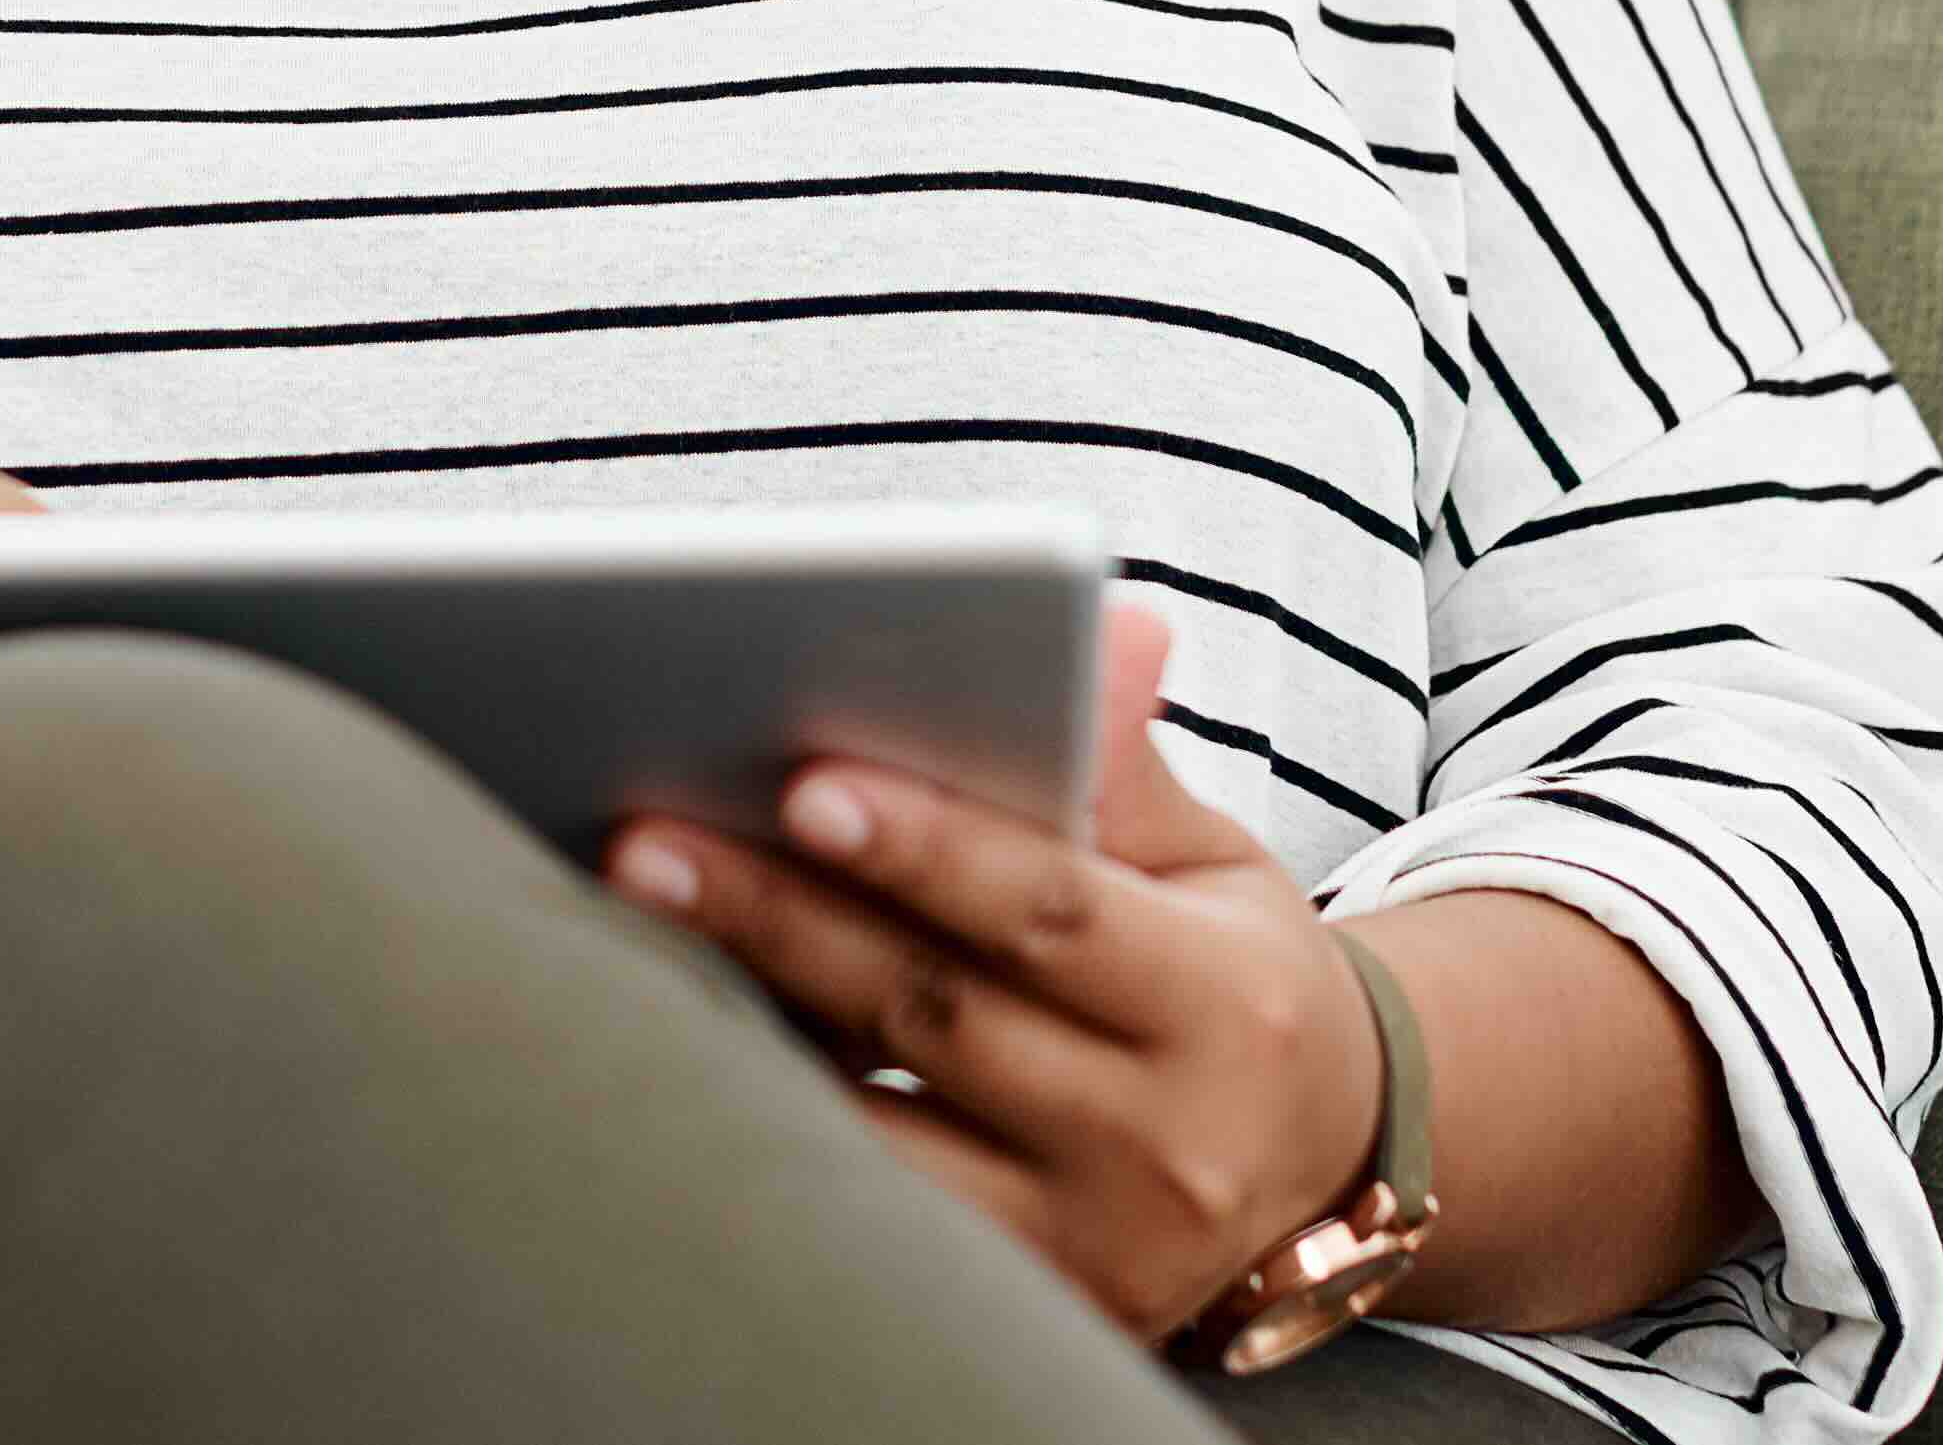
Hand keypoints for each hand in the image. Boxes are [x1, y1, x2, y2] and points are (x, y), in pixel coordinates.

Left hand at [604, 597, 1386, 1344]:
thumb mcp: (1214, 866)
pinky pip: (873, 1216)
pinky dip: (779, 1131)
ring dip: (746, 1036)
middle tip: (646, 845)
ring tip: (630, 945)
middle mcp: (1167, 1146)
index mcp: (1230, 1009)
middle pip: (938, 1015)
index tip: (804, 782)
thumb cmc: (1234, 980)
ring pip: (881, 1137)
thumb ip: (1127, 768)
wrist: (1311, 1162)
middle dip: (782, 922)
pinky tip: (685, 1054)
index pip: (1053, 908)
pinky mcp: (1024, 1308)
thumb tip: (1099, 633)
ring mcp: (1091, 1249)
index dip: (928, 849)